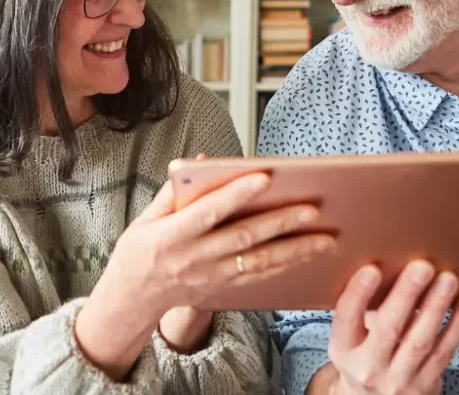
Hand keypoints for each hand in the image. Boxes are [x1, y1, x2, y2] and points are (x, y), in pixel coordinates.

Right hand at [76, 172, 336, 379]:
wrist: (132, 298)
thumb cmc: (140, 251)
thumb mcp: (147, 217)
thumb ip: (175, 190)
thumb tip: (204, 161)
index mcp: (173, 235)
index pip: (209, 211)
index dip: (236, 194)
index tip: (265, 176)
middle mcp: (195, 258)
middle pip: (244, 238)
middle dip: (280, 223)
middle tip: (313, 209)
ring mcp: (211, 278)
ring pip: (260, 263)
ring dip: (295, 251)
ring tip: (326, 239)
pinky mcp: (223, 290)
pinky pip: (259, 278)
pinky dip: (286, 267)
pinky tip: (309, 256)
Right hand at [321, 260, 458, 394]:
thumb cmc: (363, 357)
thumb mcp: (350, 339)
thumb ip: (361, 310)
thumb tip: (388, 262)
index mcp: (344, 349)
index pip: (346, 319)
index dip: (358, 294)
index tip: (371, 269)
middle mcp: (368, 367)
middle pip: (388, 329)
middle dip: (406, 295)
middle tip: (422, 266)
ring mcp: (399, 379)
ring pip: (421, 341)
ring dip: (437, 307)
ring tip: (448, 279)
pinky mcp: (426, 385)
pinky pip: (444, 353)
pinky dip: (457, 326)